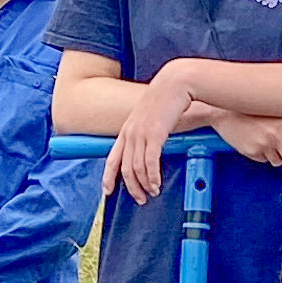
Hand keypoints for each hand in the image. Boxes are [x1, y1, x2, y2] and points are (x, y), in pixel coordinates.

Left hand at [110, 70, 194, 202]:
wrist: (174, 83)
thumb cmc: (166, 99)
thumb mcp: (150, 117)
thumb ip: (147, 133)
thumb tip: (150, 148)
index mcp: (127, 130)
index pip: (112, 158)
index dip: (108, 177)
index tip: (107, 191)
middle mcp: (130, 133)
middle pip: (124, 168)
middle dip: (131, 187)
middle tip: (140, 199)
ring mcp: (141, 133)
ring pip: (137, 168)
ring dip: (144, 184)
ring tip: (152, 192)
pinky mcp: (154, 134)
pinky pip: (150, 162)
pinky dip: (153, 176)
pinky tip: (156, 184)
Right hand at [209, 110, 281, 171]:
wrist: (225, 110)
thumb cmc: (252, 108)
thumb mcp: (276, 109)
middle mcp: (277, 135)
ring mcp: (264, 145)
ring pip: (278, 162)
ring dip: (276, 155)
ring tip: (267, 140)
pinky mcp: (252, 152)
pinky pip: (263, 161)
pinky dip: (262, 154)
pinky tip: (256, 141)